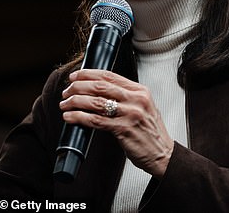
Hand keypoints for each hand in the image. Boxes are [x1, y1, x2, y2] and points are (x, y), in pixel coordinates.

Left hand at [59, 69, 173, 177]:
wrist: (163, 154)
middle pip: (100, 86)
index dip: (88, 73)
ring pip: (96, 102)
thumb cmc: (150, 132)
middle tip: (67, 91)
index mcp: (140, 90)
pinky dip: (79, 117)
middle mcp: (136, 99)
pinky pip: (96, 120)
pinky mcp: (123, 129)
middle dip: (78, 87)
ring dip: (76, 101)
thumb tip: (98, 90)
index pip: (110, 75)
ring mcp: (130, 114)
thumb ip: (126, 96)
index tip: (75, 75)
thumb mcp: (143, 107)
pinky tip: (70, 117)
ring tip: (65, 104)